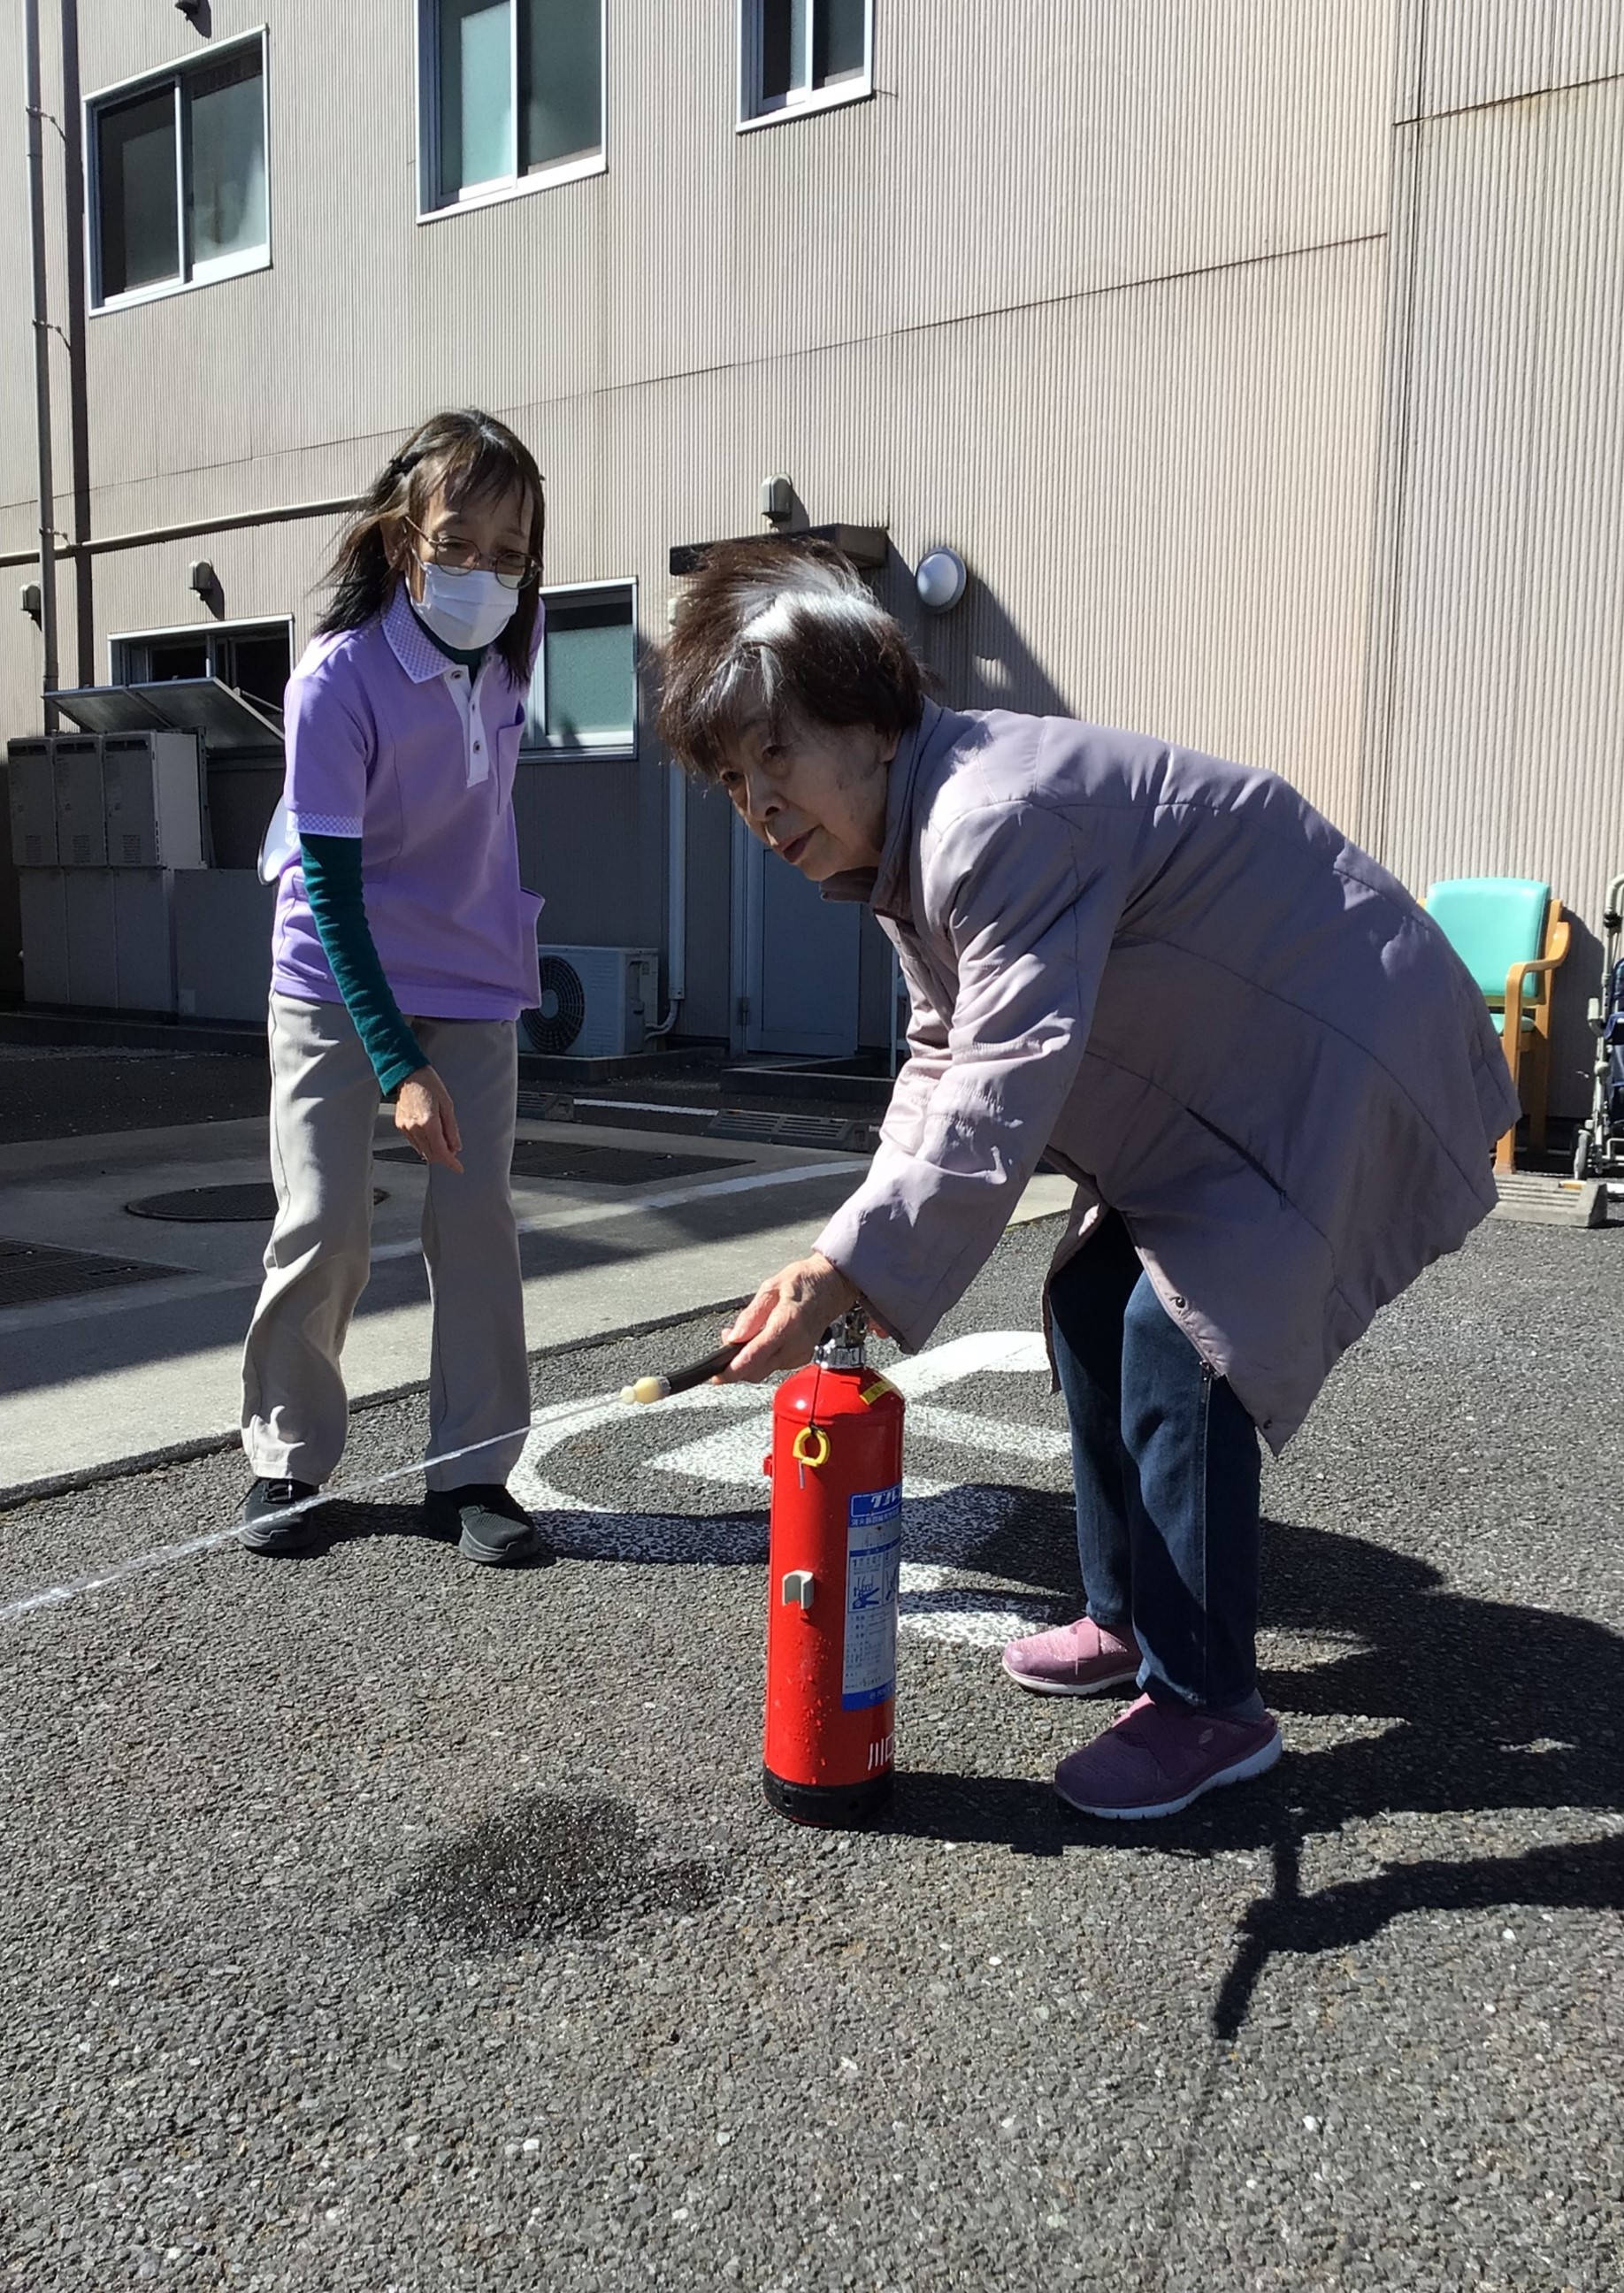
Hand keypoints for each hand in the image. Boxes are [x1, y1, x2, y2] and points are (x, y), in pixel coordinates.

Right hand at [395, 1065, 462, 1171]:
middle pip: (431, 1155)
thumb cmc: (430, 1084)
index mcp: (428, 1122)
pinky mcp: (400, 1126)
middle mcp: (414, 1128)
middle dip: (444, 1156)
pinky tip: (431, 1133)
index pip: (441, 1151)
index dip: (451, 1163)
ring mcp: (405, 1128)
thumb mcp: (447, 1105)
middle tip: (453, 1148)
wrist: (407, 1073)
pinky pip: (414, 1143)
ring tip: (443, 1137)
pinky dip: (424, 1144)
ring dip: (434, 1150)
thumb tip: (456, 1147)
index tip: (458, 1168)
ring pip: (422, 1151)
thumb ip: (451, 1129)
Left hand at [718, 1253, 860, 1381]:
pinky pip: (774, 1365)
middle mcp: (796, 1344)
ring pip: (764, 1370)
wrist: (833, 1286)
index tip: (718, 1376)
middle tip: (727, 1344)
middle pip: (757, 1371)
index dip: (733, 1370)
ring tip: (745, 1335)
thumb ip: (751, 1315)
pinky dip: (761, 1358)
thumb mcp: (771, 1287)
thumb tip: (733, 1337)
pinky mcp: (801, 1358)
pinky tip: (761, 1340)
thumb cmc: (804, 1282)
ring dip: (749, 1360)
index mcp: (787, 1323)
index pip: (755, 1356)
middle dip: (736, 1366)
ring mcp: (800, 1353)